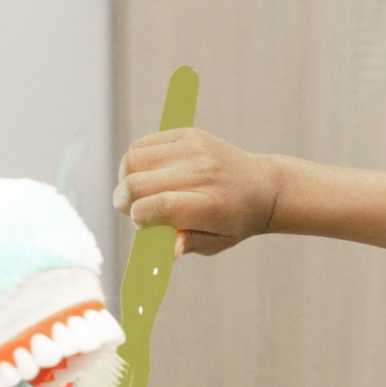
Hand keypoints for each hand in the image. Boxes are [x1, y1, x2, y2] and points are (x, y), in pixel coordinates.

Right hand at [114, 127, 280, 257]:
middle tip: (132, 210)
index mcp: (212, 205)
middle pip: (138, 183)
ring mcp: (194, 149)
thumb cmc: (234, 221)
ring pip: (133, 160)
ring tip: (136, 193)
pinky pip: (141, 145)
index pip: (161, 207)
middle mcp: (202, 172)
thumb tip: (167, 252)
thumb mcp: (216, 242)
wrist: (261, 186)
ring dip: (125, 181)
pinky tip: (145, 175)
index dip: (140, 218)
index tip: (142, 225)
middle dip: (124, 202)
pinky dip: (134, 163)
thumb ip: (188, 244)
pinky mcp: (187, 134)